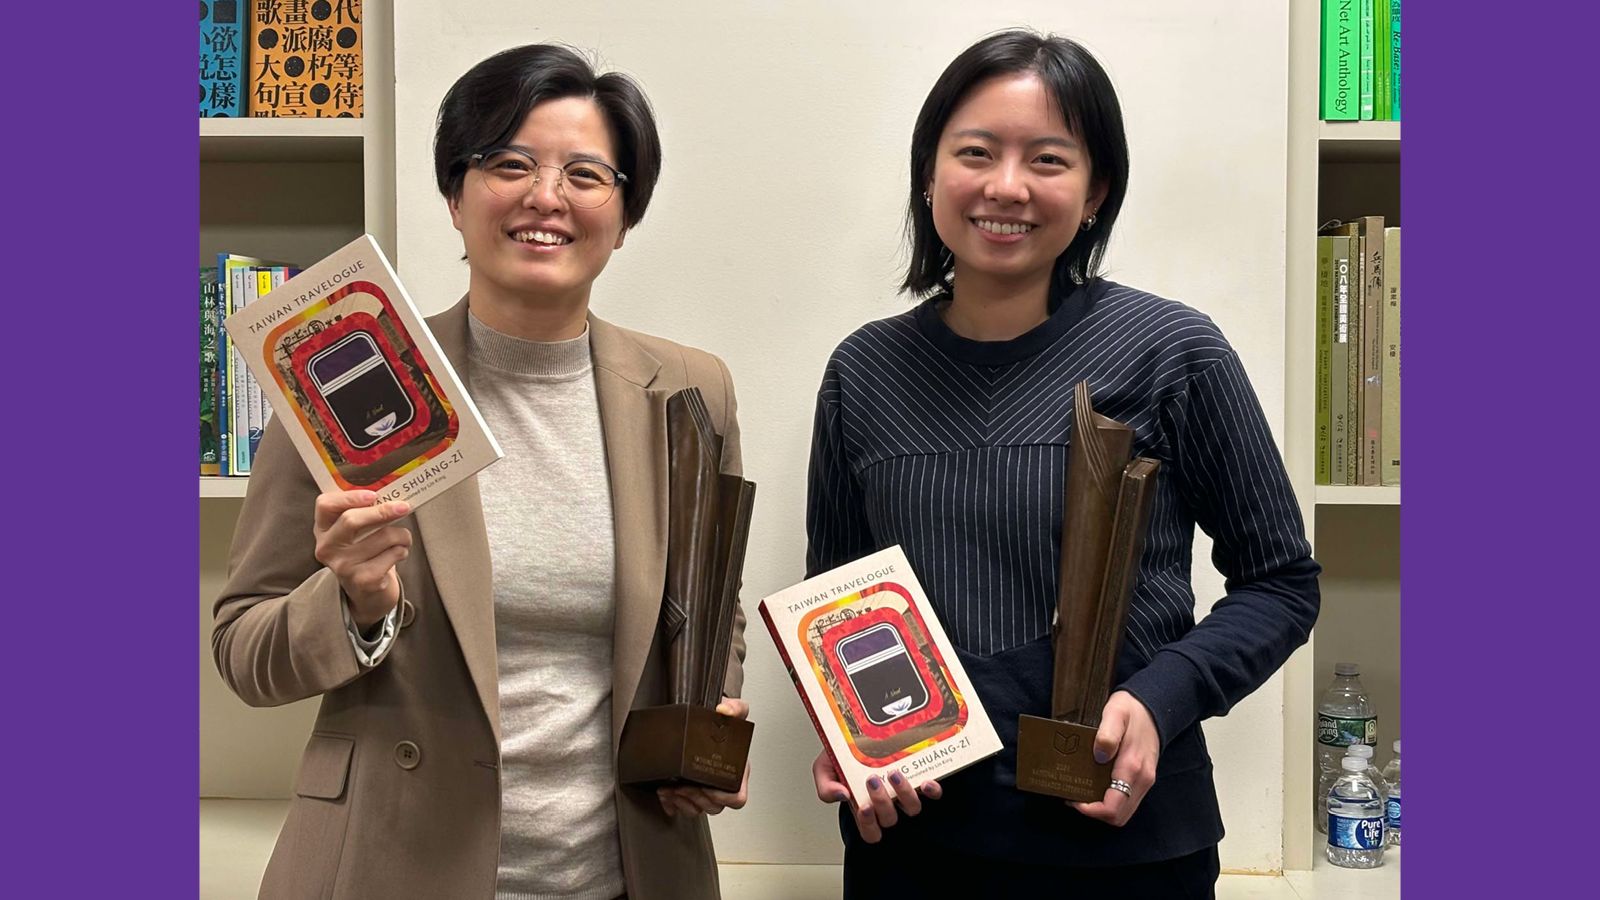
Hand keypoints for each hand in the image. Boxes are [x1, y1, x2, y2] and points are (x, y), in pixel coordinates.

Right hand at [312, 490, 411, 628]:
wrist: (364, 589)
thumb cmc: (363, 549)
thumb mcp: (356, 530)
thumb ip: (365, 511)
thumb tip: (393, 497)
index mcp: (323, 528)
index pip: (325, 505)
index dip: (349, 497)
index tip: (373, 495)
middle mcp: (327, 547)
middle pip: (351, 520)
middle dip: (382, 511)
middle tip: (403, 507)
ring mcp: (343, 566)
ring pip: (383, 536)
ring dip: (402, 534)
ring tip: (402, 538)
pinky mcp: (363, 580)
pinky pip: (393, 554)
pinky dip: (403, 550)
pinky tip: (398, 553)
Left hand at [656, 698, 750, 816]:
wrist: (707, 717)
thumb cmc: (721, 721)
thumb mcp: (733, 710)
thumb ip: (735, 708)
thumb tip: (725, 710)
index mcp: (737, 770)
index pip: (737, 796)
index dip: (723, 797)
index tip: (707, 787)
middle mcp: (723, 782)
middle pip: (715, 806)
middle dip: (696, 798)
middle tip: (682, 787)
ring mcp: (708, 788)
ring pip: (699, 809)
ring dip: (682, 802)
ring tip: (670, 790)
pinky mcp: (692, 791)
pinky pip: (683, 808)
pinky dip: (673, 805)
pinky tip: (666, 796)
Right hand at [812, 749, 939, 843]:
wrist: (854, 731)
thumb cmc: (840, 754)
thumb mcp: (823, 769)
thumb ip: (826, 787)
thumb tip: (842, 795)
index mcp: (863, 805)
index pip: (870, 832)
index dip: (868, 825)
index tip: (862, 806)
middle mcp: (886, 802)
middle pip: (890, 819)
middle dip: (881, 802)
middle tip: (872, 780)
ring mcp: (903, 791)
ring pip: (912, 808)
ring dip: (903, 793)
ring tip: (893, 773)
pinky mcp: (919, 779)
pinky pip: (933, 793)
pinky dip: (932, 790)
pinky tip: (924, 782)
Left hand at [1071, 690, 1160, 826]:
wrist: (1154, 707)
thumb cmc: (1132, 709)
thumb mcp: (1115, 713)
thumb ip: (1107, 734)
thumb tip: (1099, 755)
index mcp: (1132, 767)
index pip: (1113, 807)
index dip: (1091, 810)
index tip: (1073, 799)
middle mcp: (1142, 779)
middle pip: (1119, 816)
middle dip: (1095, 813)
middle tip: (1075, 798)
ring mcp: (1145, 781)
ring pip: (1124, 812)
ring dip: (1103, 810)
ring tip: (1083, 794)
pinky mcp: (1144, 779)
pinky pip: (1128, 801)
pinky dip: (1111, 802)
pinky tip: (1096, 788)